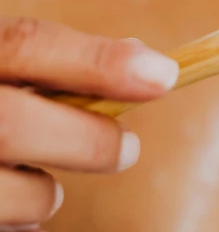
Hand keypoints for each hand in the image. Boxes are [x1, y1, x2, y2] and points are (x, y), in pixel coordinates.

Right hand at [0, 18, 178, 230]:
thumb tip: (146, 63)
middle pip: (14, 123)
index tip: (165, 76)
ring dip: (44, 195)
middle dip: (86, 139)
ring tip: (44, 185)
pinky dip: (19, 225)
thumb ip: (48, 63)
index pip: (23, 44)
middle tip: (127, 149)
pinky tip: (11, 212)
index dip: (98, 61)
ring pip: (8, 193)